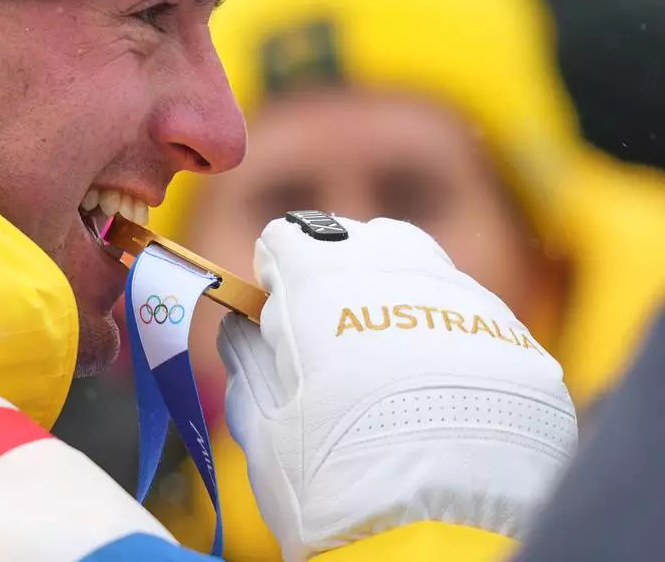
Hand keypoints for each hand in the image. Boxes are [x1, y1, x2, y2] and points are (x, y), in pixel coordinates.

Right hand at [219, 213, 576, 560]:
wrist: (433, 549)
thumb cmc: (327, 484)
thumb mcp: (260, 422)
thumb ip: (246, 355)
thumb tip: (244, 326)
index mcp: (323, 284)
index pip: (291, 235)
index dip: (278, 271)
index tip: (277, 309)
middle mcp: (402, 275)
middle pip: (367, 239)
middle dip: (345, 271)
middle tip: (334, 334)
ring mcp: (471, 307)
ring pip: (429, 273)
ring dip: (401, 301)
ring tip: (391, 368)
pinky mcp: (522, 348)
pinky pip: (477, 323)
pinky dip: (451, 343)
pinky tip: (439, 398)